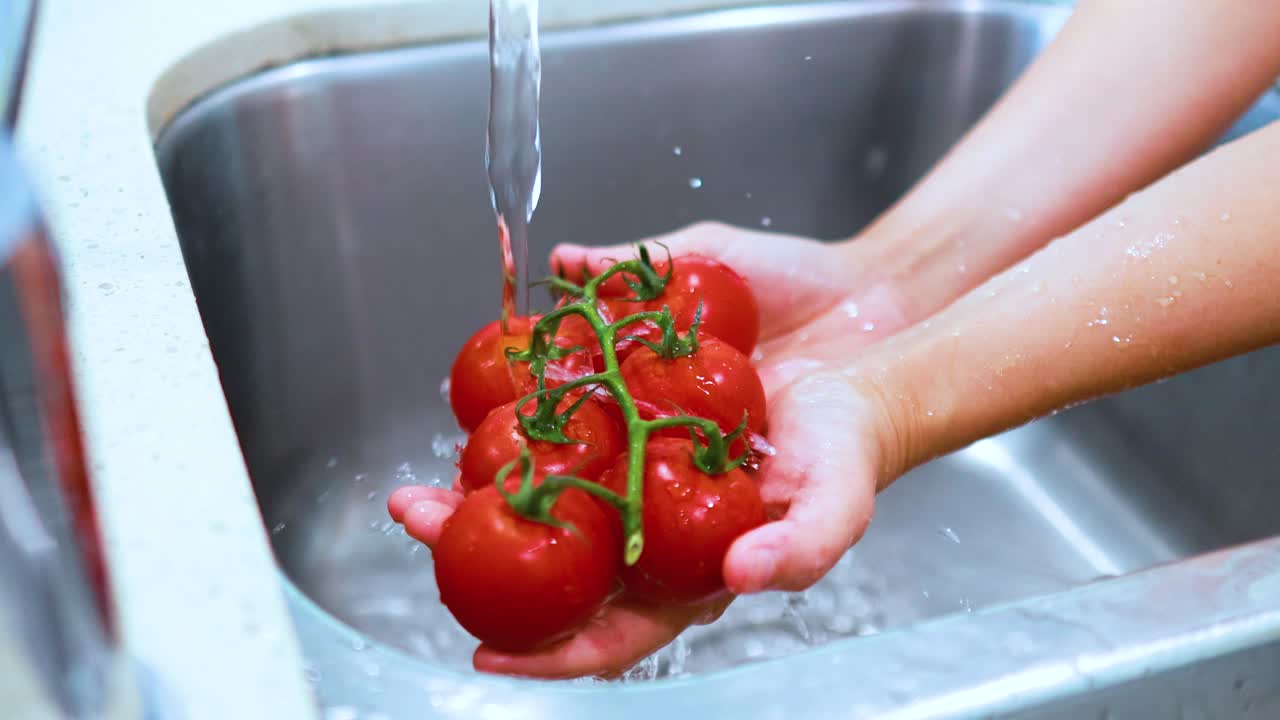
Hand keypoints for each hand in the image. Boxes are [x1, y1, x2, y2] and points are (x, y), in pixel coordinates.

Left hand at [391, 222, 911, 677]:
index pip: (609, 629)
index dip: (548, 653)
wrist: (861, 348)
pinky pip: (565, 408)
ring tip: (429, 472)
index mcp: (685, 566)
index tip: (483, 653)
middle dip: (475, 547)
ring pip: (542, 483)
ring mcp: (631, 458)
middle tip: (420, 517)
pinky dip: (526, 405)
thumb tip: (739, 580)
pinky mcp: (629, 395)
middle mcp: (645, 520)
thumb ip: (799, 550)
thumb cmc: (850, 444)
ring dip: (482, 481)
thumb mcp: (838, 503)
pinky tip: (489, 393)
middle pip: (551, 557)